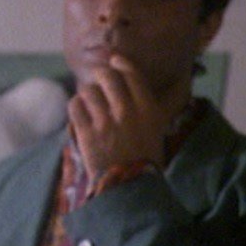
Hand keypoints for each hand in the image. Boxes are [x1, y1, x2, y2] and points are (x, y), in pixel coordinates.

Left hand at [68, 54, 168, 179]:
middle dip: (100, 75)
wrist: (130, 185)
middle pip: (107, 77)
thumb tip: (170, 84)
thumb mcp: (158, 128)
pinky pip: (74, 107)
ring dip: (87, 93)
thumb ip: (155, 106)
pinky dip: (75, 106)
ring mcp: (104, 122)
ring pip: (88, 91)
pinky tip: (79, 111)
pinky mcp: (86, 133)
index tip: (114, 60)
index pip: (131, 74)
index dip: (120, 63)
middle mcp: (126, 111)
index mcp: (148, 109)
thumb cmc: (146, 157)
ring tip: (88, 100)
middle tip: (98, 78)